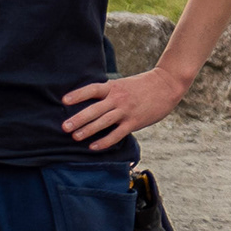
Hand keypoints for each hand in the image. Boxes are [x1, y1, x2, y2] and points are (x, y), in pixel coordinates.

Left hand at [63, 65, 193, 145]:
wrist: (166, 85)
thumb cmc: (143, 85)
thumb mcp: (123, 84)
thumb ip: (108, 92)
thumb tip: (91, 102)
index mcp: (113, 87)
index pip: (91, 90)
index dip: (77, 95)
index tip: (64, 101)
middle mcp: (118, 98)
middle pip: (94, 109)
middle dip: (78, 118)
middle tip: (64, 127)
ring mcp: (126, 111)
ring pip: (103, 122)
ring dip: (88, 130)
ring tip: (75, 137)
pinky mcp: (134, 122)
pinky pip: (117, 134)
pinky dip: (105, 141)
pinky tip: (94, 147)